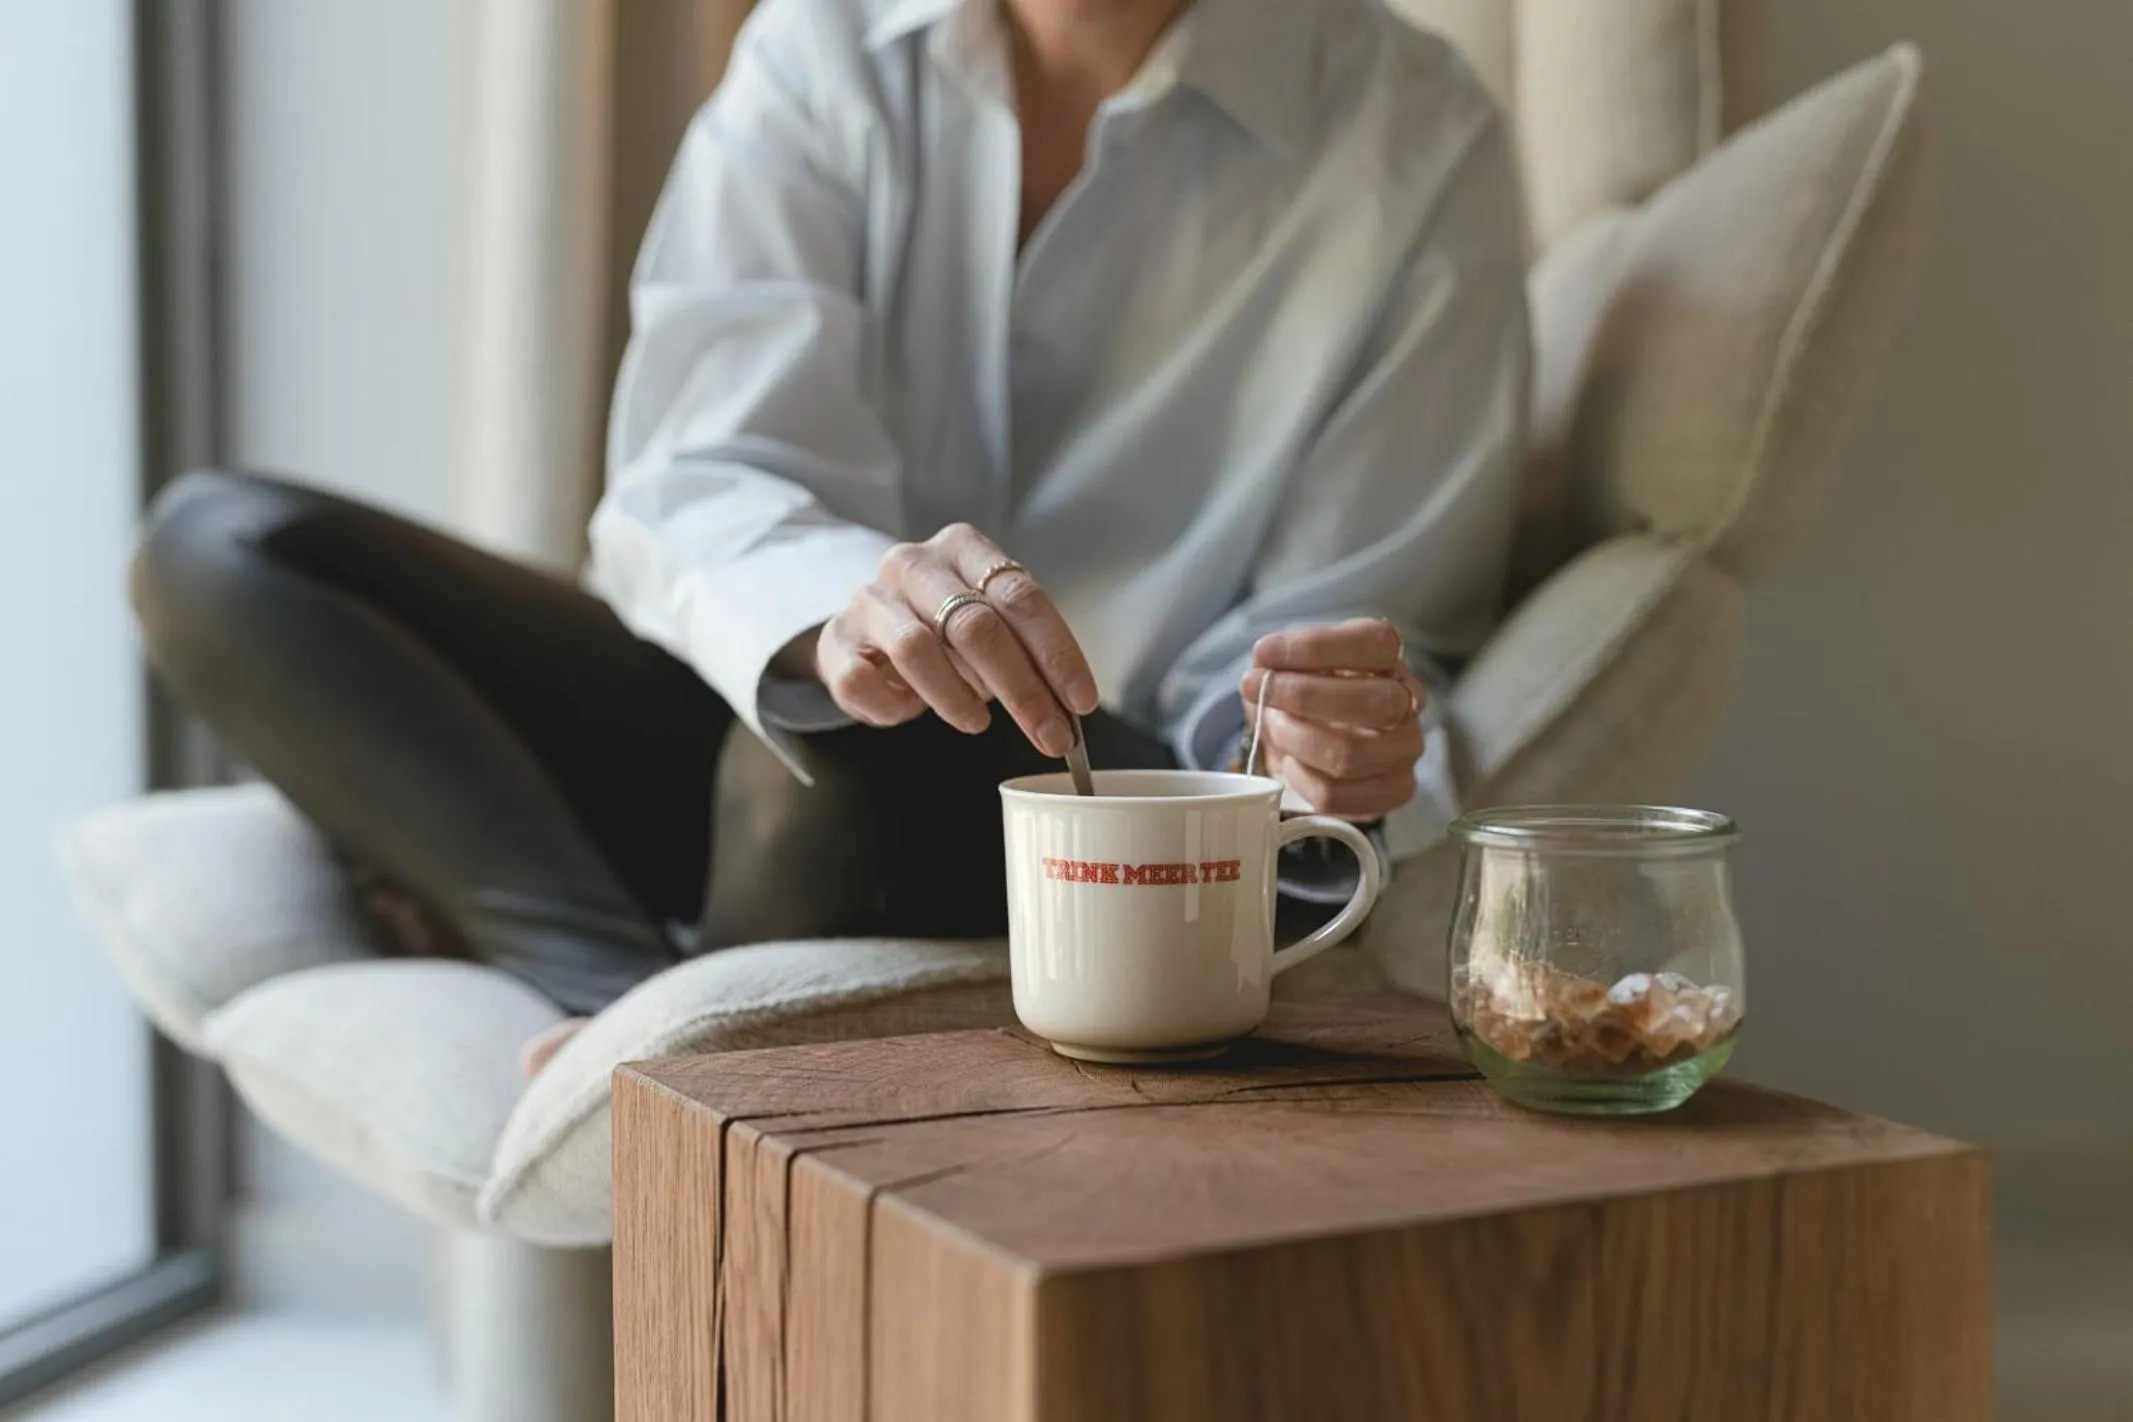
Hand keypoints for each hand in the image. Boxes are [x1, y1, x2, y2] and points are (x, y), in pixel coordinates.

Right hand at [814, 523, 1099, 755]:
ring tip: (979, 723)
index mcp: (963, 547)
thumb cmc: (942, 631)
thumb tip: (1070, 705)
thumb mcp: (989, 626)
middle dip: (1022, 689)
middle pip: (976, 625)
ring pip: (918, 649)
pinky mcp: (835, 641)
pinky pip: (863, 680)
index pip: (1020, 596)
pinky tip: (909, 713)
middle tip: (1051, 736)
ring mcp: (869, 599)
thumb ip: (1026, 652)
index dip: (1056, 653)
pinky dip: (894, 706)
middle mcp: (913, 563)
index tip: (1081, 702)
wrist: (863, 632)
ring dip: (958, 698)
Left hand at [1239, 618, 1424, 820]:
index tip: (1264, 653)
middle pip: (1372, 701)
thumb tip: (1263, 662)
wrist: (1312, 750)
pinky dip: (1300, 778)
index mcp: (1389, 658)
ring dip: (1296, 739)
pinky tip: (1291, 763)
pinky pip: (1336, 793)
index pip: (1373, 642)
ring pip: (1350, 754)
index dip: (1315, 647)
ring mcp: (1406, 750)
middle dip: (1304, 696)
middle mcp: (1409, 702)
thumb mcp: (1289, 670)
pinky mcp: (1394, 792)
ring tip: (1274, 728)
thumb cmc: (1306, 701)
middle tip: (1258, 690)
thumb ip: (1277, 661)